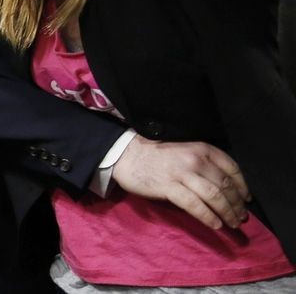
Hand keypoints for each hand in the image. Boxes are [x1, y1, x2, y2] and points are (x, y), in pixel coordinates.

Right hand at [112, 136, 249, 229]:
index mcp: (201, 148)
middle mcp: (195, 160)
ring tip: (233, 224)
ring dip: (228, 213)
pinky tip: (216, 225)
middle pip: (225, 185)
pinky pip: (195, 206)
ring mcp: (182, 173)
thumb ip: (203, 163)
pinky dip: (208, 217)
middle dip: (237, 204)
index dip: (243, 186)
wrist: (127, 155)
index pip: (232, 168)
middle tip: (242, 217)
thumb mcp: (185, 150)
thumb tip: (224, 187)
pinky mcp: (169, 187)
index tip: (246, 199)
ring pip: (214, 196)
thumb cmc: (157, 155)